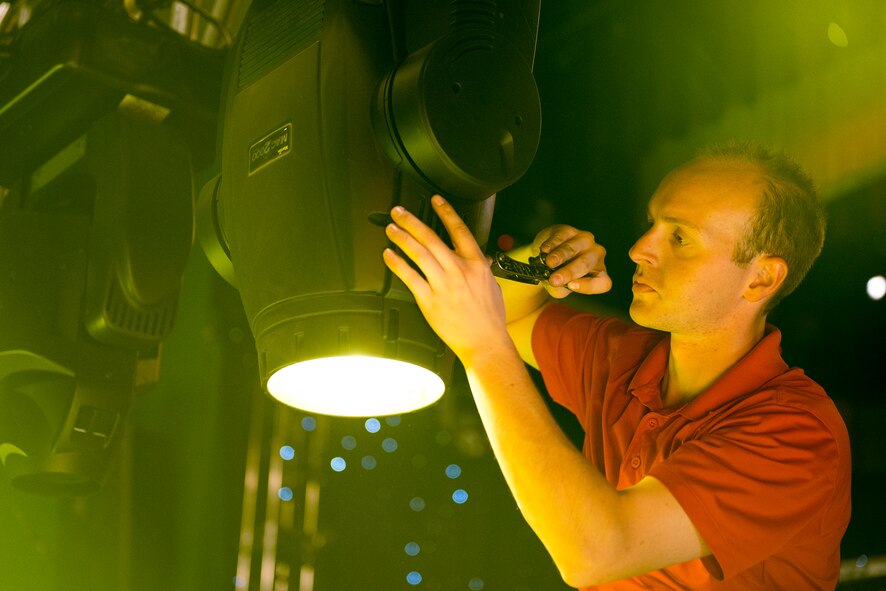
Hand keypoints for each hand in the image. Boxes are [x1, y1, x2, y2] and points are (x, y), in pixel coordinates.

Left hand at [383, 195, 511, 361]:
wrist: (485, 342)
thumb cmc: (490, 318)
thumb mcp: (493, 287)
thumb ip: (484, 270)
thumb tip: (482, 260)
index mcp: (476, 264)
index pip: (459, 230)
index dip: (446, 212)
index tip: (435, 200)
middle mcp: (458, 270)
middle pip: (431, 238)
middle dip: (412, 221)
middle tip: (398, 211)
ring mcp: (443, 284)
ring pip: (418, 254)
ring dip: (402, 238)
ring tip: (391, 229)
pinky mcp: (429, 300)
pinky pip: (409, 277)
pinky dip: (397, 264)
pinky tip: (389, 255)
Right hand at [532, 225, 611, 298]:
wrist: (547, 255)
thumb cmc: (558, 274)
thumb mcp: (560, 288)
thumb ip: (559, 288)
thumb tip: (554, 283)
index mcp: (598, 273)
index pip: (602, 282)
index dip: (588, 286)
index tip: (571, 286)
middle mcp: (596, 256)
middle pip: (585, 264)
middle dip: (569, 272)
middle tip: (554, 280)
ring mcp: (585, 240)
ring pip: (573, 248)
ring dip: (560, 256)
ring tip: (549, 263)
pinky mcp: (569, 231)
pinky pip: (561, 237)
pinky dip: (552, 244)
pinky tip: (544, 250)